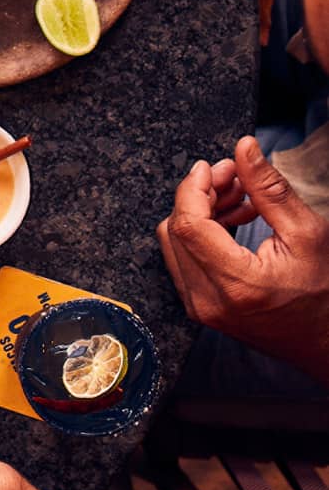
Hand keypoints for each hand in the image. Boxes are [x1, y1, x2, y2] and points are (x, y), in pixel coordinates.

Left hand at [158, 137, 328, 381]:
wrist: (325, 343)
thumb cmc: (324, 294)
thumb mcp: (306, 234)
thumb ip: (270, 189)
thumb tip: (244, 146)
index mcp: (235, 283)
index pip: (188, 224)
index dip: (193, 188)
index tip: (212, 167)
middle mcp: (206, 300)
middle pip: (177, 230)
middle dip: (200, 195)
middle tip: (233, 177)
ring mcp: (198, 307)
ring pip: (176, 242)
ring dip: (200, 212)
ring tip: (240, 198)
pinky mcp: (197, 307)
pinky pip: (183, 259)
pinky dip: (201, 233)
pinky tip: (232, 219)